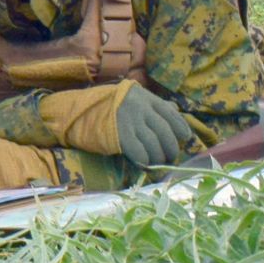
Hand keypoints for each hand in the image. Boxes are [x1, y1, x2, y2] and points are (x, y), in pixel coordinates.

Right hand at [39, 80, 193, 167]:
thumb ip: (152, 105)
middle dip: (171, 148)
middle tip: (171, 157)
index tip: (185, 139)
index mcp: (146, 98)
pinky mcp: (120, 136)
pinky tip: (144, 164)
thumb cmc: (106, 106)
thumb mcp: (131, 98)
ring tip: (157, 163)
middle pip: (165, 133)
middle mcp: (141, 109)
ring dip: (158, 157)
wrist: (78, 110)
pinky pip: (140, 152)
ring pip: (154, 145)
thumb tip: (174, 112)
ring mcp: (130, 122)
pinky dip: (145, 161)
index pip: (171, 114)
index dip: (181, 128)